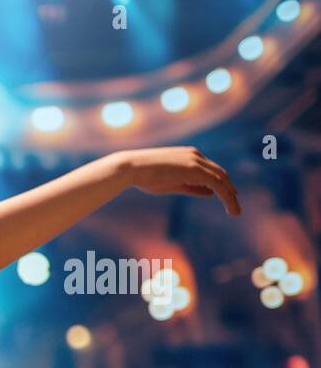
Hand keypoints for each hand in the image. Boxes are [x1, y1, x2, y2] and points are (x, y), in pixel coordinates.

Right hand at [118, 146, 240, 215]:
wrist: (132, 167)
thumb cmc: (145, 176)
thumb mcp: (172, 183)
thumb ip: (192, 187)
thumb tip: (210, 193)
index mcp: (190, 156)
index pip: (212, 170)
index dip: (222, 184)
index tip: (228, 196)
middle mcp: (196, 156)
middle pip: (220, 174)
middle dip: (229, 190)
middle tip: (235, 206)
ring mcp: (196, 161)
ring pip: (221, 178)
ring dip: (230, 196)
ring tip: (235, 211)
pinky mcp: (194, 169)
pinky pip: (216, 182)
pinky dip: (225, 194)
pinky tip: (229, 205)